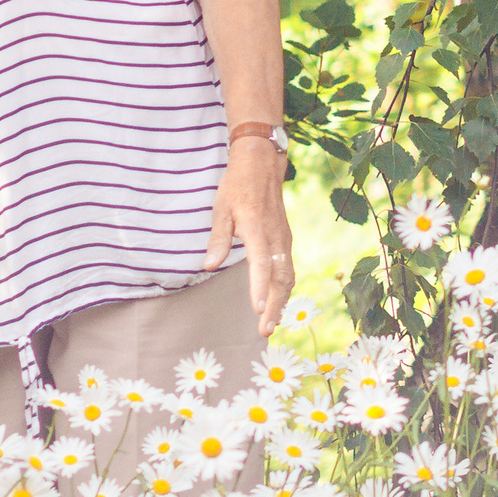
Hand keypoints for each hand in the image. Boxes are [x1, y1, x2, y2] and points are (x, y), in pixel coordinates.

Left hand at [202, 137, 296, 337]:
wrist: (262, 165)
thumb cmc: (237, 186)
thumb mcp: (221, 208)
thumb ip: (217, 239)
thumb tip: (208, 266)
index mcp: (257, 229)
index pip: (261, 265)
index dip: (259, 288)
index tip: (256, 310)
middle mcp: (275, 238)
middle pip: (280, 278)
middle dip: (274, 306)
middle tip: (264, 331)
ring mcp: (284, 240)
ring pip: (288, 277)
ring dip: (281, 302)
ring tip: (270, 324)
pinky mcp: (285, 241)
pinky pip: (288, 270)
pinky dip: (284, 290)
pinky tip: (276, 303)